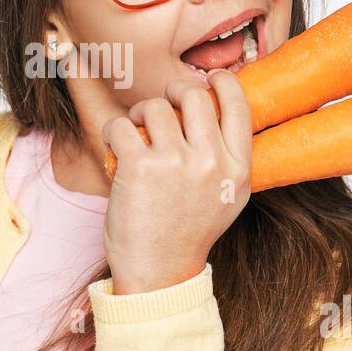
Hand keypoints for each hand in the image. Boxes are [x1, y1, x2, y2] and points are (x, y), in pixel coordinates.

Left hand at [100, 69, 251, 294]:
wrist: (159, 272)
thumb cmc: (188, 234)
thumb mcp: (229, 199)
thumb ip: (229, 159)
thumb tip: (223, 114)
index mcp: (237, 168)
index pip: (238, 105)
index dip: (223, 82)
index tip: (210, 79)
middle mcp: (210, 162)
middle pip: (192, 95)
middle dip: (172, 92)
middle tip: (161, 105)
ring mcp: (175, 162)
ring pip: (153, 106)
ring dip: (139, 114)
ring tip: (134, 132)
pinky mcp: (139, 166)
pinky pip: (121, 125)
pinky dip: (113, 130)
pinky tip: (115, 145)